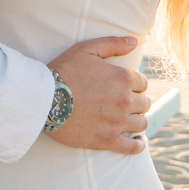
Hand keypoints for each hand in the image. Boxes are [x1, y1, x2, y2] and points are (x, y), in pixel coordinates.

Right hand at [49, 38, 149, 155]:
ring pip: (141, 123)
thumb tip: (134, 42)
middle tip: (124, 101)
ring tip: (129, 119)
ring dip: (137, 119)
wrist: (44, 99)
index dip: (134, 83)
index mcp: (123, 78)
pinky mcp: (108, 140)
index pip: (143, 83)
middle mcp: (124, 101)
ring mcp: (117, 122)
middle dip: (136, 101)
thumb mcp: (86, 49)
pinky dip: (138, 145)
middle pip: (144, 103)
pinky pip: (133, 147)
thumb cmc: (64, 71)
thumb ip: (113, 43)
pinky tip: (137, 141)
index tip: (125, 86)